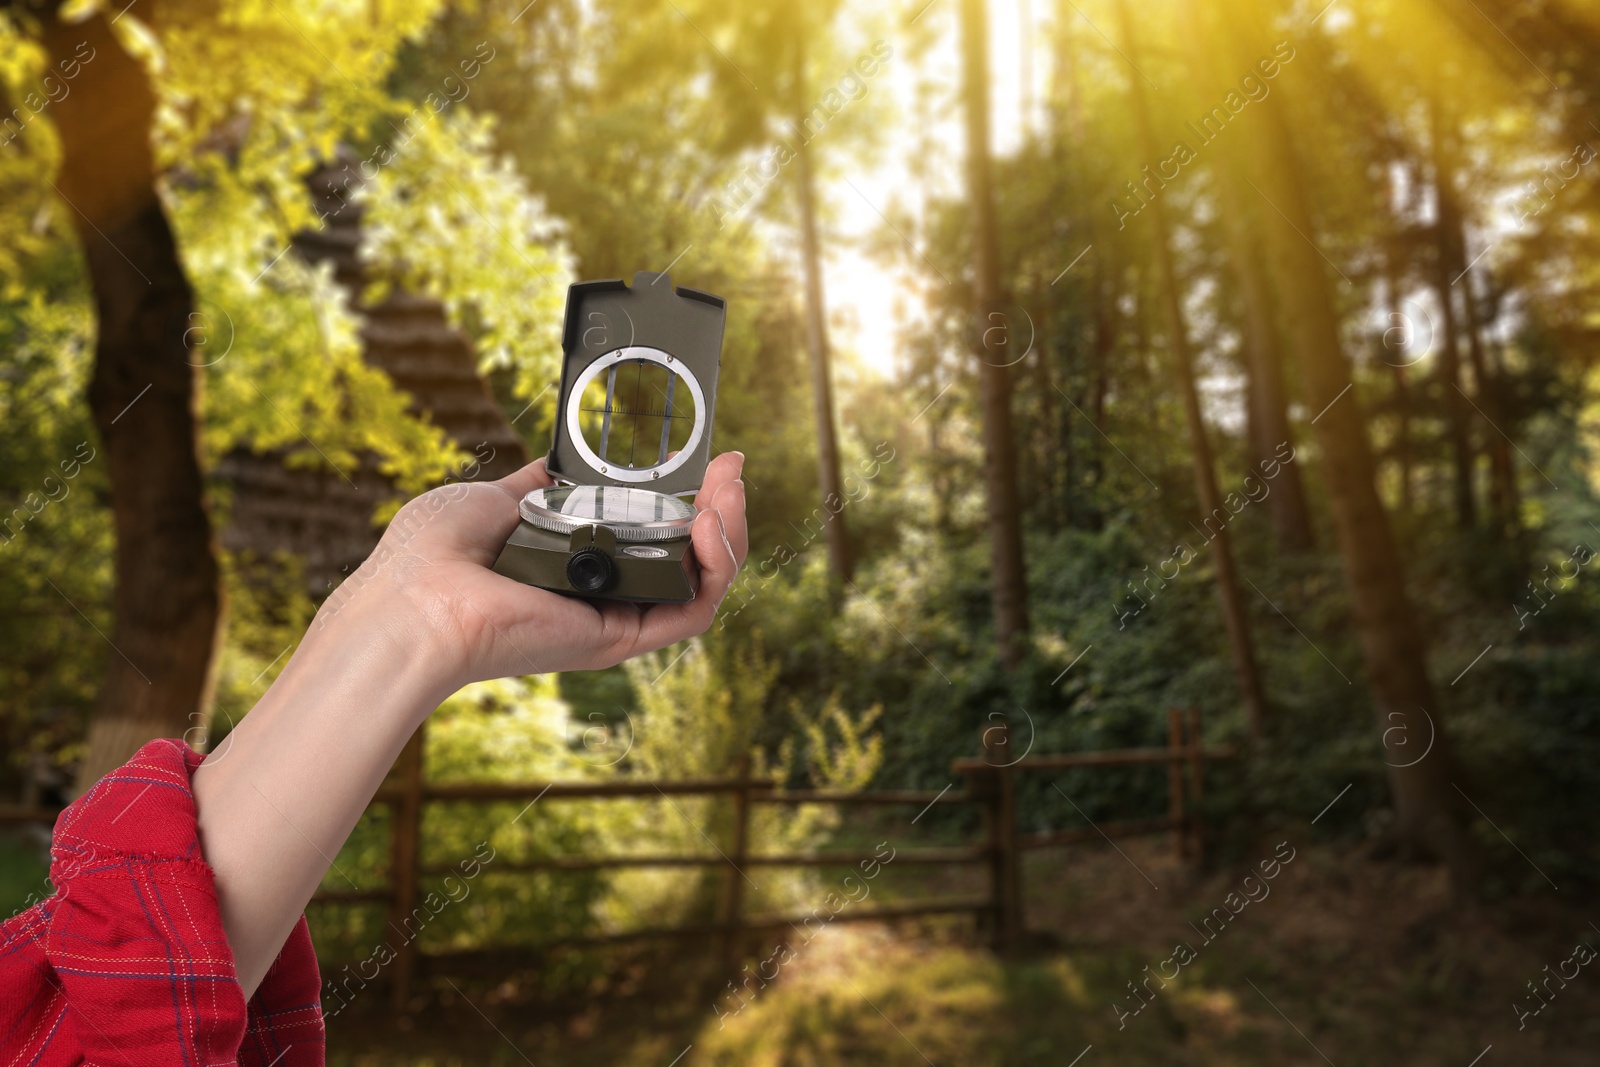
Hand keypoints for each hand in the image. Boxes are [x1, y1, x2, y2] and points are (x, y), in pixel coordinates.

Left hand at [323, 452, 748, 690]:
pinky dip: (715, 568)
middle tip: (731, 468)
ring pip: (701, 583)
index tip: (703, 461)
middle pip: (688, 557)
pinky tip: (712, 524)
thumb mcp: (496, 500)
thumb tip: (557, 466)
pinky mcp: (619, 639)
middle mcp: (601, 595)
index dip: (686, 500)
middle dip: (721, 509)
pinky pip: (693, 610)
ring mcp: (614, 618)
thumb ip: (538, 487)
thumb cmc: (432, 555)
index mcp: (575, 564)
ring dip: (730, 534)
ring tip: (730, 492)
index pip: (652, 535)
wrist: (413, 596)